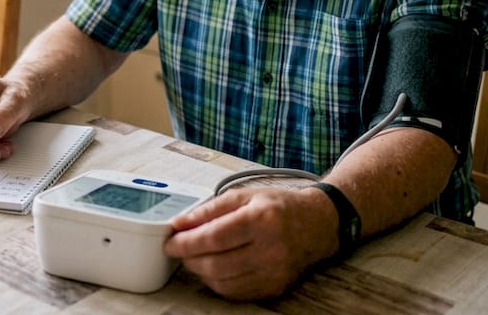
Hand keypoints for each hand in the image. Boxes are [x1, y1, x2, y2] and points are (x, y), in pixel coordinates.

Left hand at [163, 186, 338, 299]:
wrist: (316, 224)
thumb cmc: (279, 206)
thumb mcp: (244, 196)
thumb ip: (209, 209)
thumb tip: (179, 223)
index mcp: (261, 220)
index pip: (214, 237)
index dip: (186, 242)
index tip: (171, 241)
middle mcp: (270, 249)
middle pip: (215, 263)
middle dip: (189, 258)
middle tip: (180, 249)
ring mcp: (273, 272)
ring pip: (222, 282)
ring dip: (201, 271)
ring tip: (195, 257)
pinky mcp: (273, 287)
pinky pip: (235, 292)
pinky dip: (217, 282)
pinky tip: (214, 268)